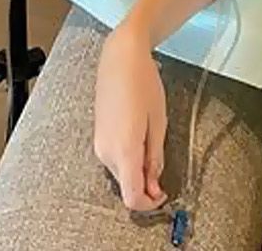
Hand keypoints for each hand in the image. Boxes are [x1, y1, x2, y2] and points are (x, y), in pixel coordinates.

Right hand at [94, 21, 167, 211]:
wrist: (120, 58)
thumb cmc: (143, 83)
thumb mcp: (158, 122)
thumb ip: (155, 157)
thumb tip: (155, 184)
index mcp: (124, 149)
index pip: (132, 196)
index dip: (150, 204)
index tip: (163, 195)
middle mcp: (106, 151)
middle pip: (126, 185)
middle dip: (146, 184)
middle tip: (162, 164)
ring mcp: (99, 144)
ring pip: (120, 173)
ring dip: (137, 169)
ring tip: (152, 142)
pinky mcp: (98, 136)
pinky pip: (114, 158)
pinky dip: (129, 158)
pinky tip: (140, 137)